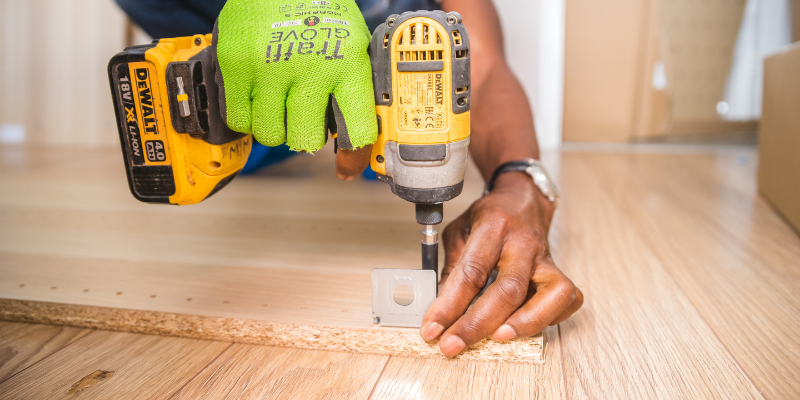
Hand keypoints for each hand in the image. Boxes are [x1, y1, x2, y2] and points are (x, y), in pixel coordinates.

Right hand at [212, 0, 377, 163]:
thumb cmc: (319, 13)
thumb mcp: (351, 45)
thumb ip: (354, 89)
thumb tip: (355, 143)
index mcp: (347, 65)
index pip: (356, 131)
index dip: (353, 155)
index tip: (348, 165)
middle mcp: (309, 69)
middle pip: (305, 141)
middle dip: (305, 136)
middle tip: (302, 118)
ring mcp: (269, 67)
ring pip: (269, 134)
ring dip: (274, 126)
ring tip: (278, 103)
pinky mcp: (236, 64)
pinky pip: (239, 119)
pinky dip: (247, 115)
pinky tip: (256, 96)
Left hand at [420, 172, 583, 355]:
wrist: (523, 200)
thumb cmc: (489, 217)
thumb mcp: (459, 232)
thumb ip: (452, 269)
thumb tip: (441, 311)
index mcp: (493, 226)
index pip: (471, 272)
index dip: (449, 306)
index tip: (432, 329)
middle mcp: (523, 243)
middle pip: (508, 289)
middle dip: (477, 324)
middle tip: (453, 344)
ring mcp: (546, 258)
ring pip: (550, 295)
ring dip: (524, 324)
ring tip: (496, 339)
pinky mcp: (559, 271)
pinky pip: (566, 299)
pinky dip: (549, 318)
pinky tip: (525, 325)